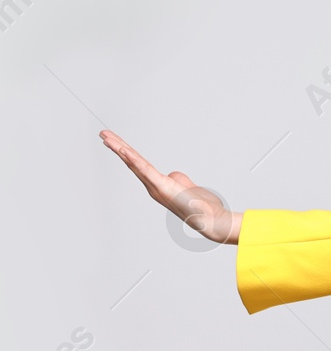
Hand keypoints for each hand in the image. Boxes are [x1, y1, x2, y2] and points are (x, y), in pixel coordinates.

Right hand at [100, 129, 239, 244]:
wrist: (208, 218)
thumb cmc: (198, 205)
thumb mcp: (185, 186)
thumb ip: (177, 179)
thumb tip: (172, 175)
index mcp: (156, 183)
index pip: (138, 163)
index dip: (126, 151)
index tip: (114, 139)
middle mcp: (152, 186)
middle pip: (132, 161)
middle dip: (117, 146)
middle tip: (103, 133)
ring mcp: (156, 187)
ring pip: (135, 164)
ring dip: (120, 150)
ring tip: (107, 138)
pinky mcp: (163, 187)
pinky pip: (146, 171)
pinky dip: (134, 160)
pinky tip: (124, 151)